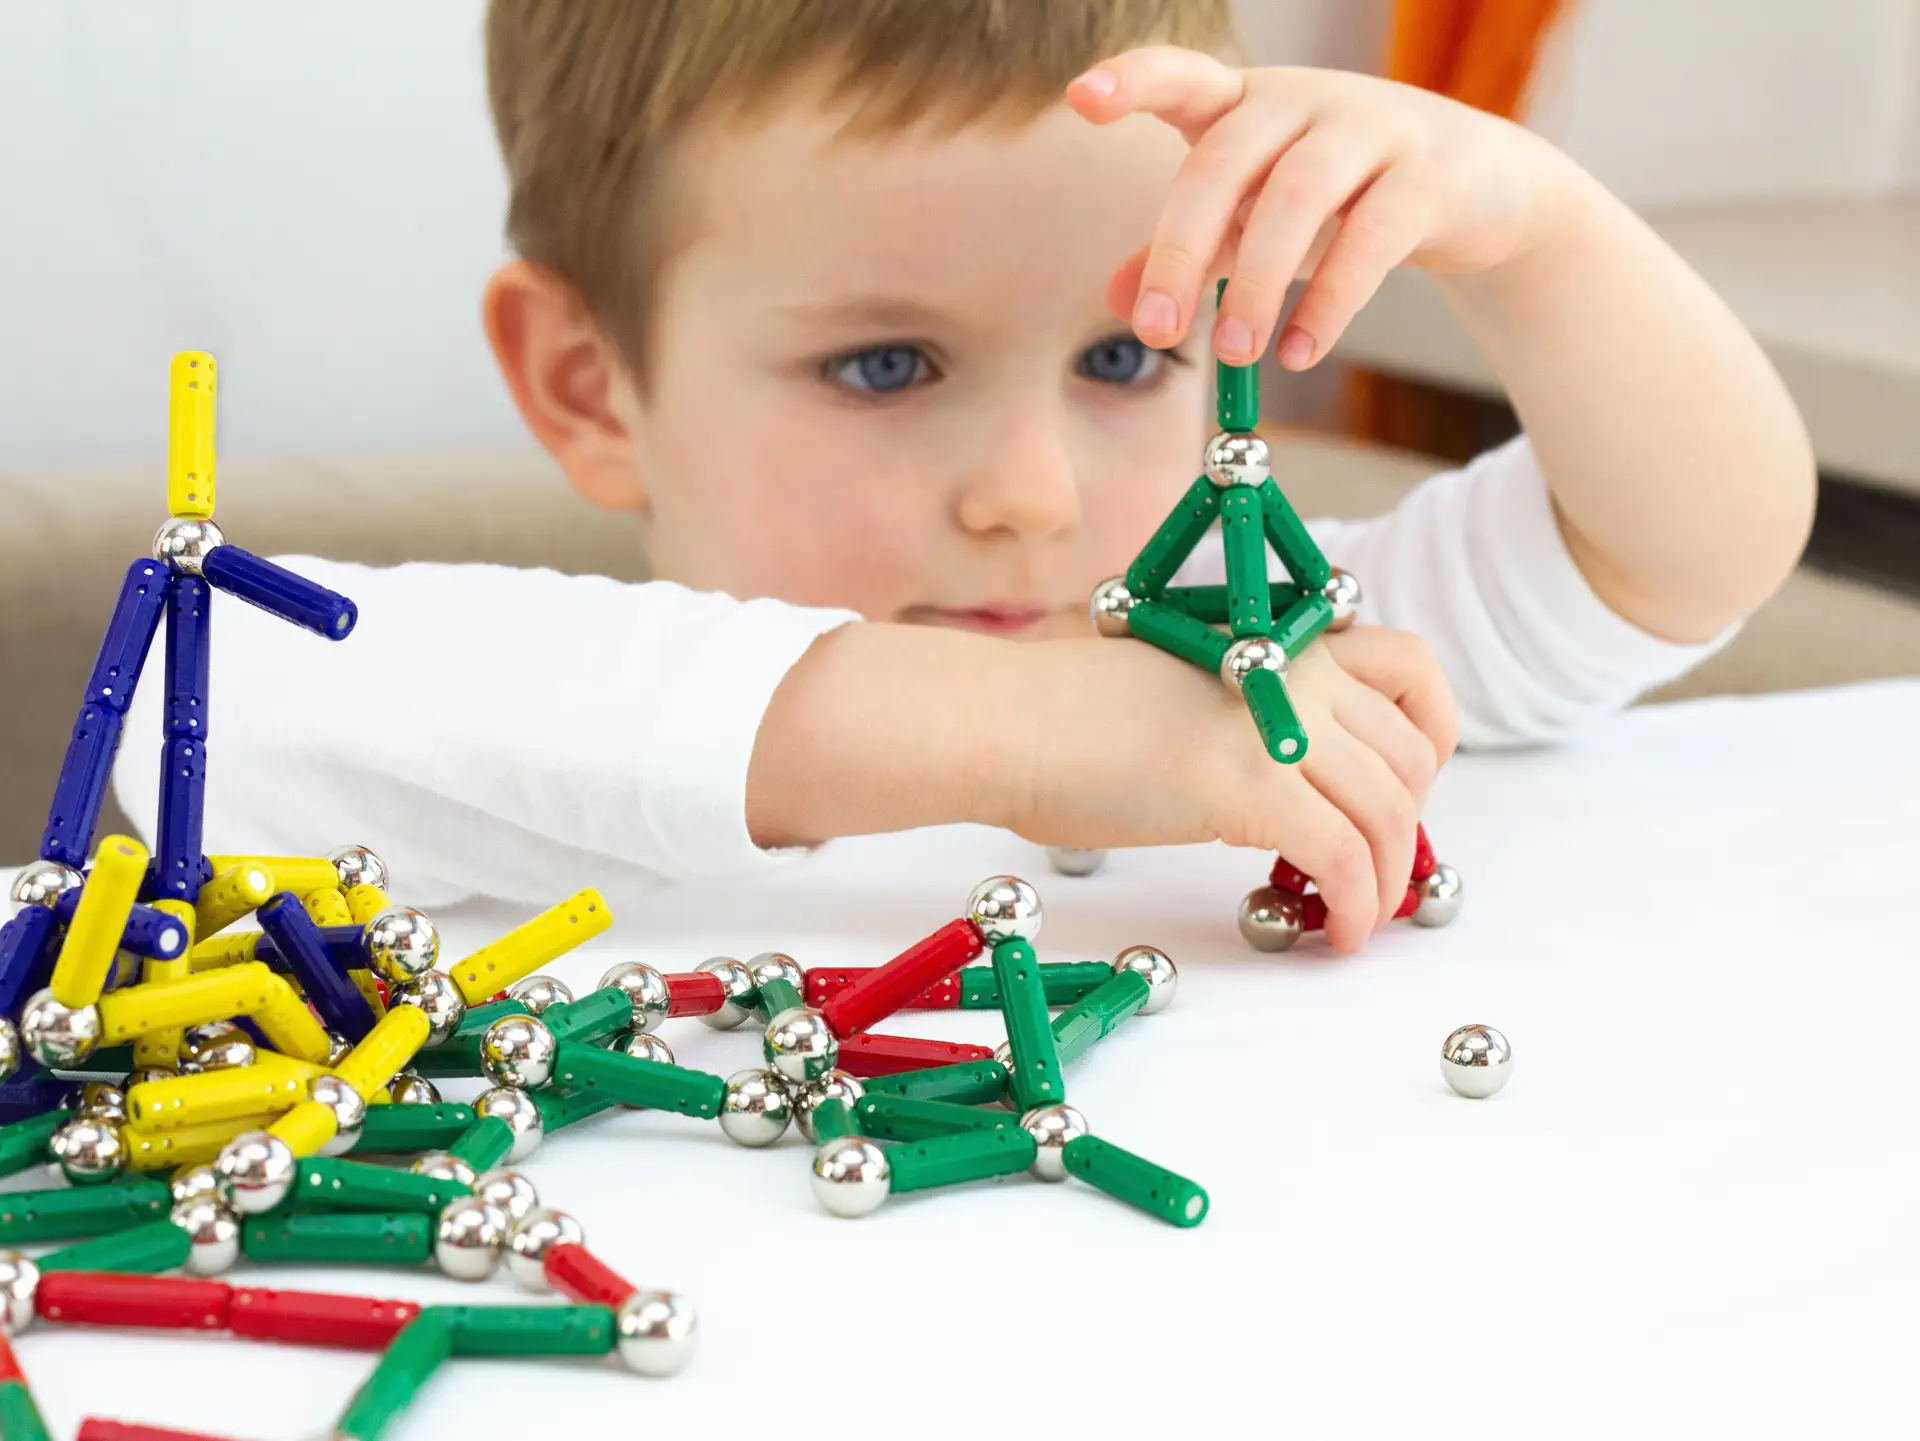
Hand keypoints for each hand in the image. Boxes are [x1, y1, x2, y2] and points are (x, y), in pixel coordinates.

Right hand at [1003, 625, 1457, 952]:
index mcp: (1278, 641)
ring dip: (1389, 879)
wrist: (1007, 723)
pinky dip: (1356, 906)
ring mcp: (1277, 727)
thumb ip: (1250, 716)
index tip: (1409, 787)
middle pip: (1411, 755)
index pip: (1412, 667)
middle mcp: (1294, 671)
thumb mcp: (1186, 692)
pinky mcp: (1250, 787)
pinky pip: (1344, 859)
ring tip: (1360, 917)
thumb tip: (1292, 783)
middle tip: (1375, 869)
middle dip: (1410, 824)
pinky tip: (1336, 934)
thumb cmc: (1065, 717)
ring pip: (1390, 813)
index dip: (1433, 735)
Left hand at [1066, 47, 1570, 369]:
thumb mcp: (1257, 218)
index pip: (1182, 76)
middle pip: (1224, 160)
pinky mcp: (1427, 176)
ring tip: (1238, 353)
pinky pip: (1370, 239)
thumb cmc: (1345, 197)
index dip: (1134, 81)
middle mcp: (1305, 100)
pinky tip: (1299, 351)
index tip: (1084, 100)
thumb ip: (1193, 248)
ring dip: (1257, 284)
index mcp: (1249, 103)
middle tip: (1159, 330)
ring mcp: (1371, 128)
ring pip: (1297, 198)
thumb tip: (1116, 296)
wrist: (1480, 188)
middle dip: (1181, 249)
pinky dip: (1330, 303)